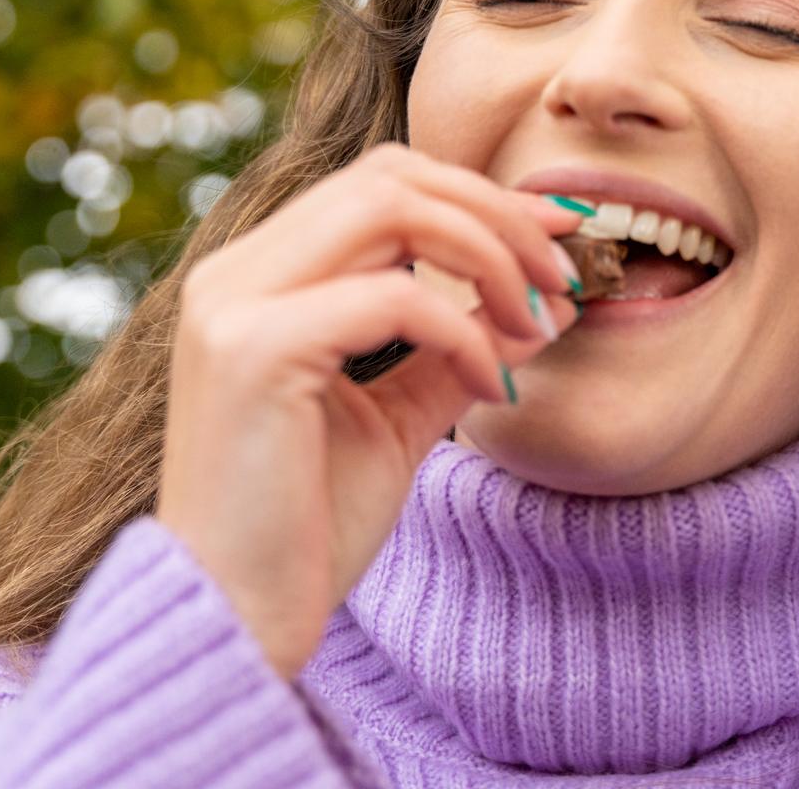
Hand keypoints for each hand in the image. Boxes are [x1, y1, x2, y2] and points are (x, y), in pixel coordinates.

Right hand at [157, 144, 583, 677]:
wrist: (234, 622)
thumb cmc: (307, 528)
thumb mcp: (398, 418)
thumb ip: (454, 348)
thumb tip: (540, 300)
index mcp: (258, 278)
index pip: (380, 183)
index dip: (479, 196)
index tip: (561, 237)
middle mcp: (233, 273)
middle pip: (390, 176)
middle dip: (497, 214)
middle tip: (565, 275)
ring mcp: (233, 306)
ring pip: (389, 207)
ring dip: (490, 253)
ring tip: (538, 321)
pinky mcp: (253, 352)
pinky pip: (393, 295)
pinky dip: (463, 330)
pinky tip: (493, 386)